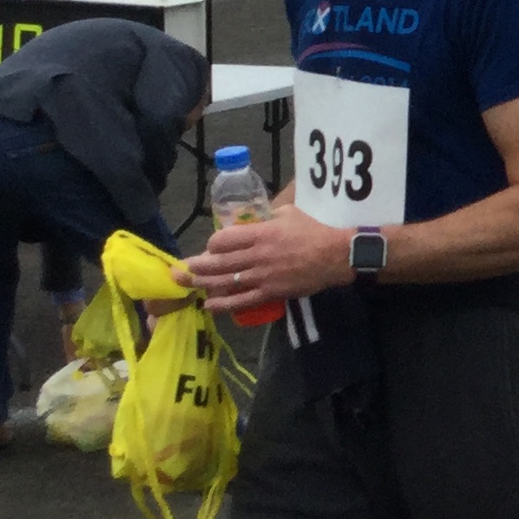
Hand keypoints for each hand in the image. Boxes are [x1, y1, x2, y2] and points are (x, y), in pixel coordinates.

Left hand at [180, 206, 354, 306]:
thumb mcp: (289, 213)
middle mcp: (256, 255)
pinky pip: (242, 301)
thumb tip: (253, 218)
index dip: (211, 244)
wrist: (336, 255)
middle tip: (182, 270)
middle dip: (196, 267)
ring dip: (204, 284)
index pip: (223, 239)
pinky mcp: (270, 292)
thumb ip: (267, 216)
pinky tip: (210, 305)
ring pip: (225, 282)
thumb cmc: (314, 230)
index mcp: (260, 233)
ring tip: (189, 285)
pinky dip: (224, 304)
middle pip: (217, 262)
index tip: (210, 247)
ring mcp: (262, 276)